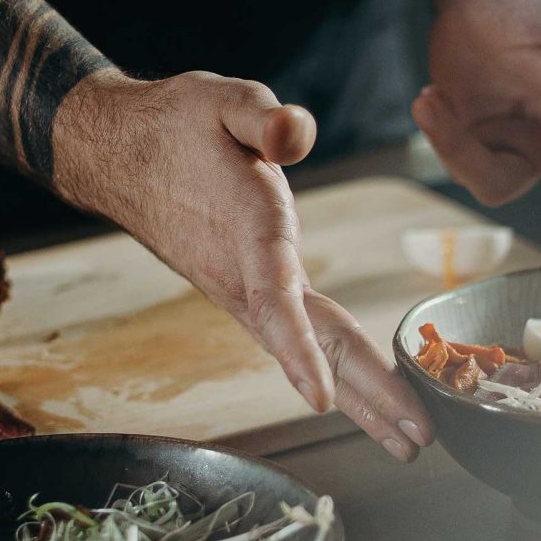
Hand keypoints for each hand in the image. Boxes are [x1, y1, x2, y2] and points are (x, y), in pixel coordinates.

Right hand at [51, 69, 432, 460]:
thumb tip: (295, 136)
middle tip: (419, 440)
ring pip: (312, 353)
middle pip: (314, 346)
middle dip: (366, 396)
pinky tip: (359, 398)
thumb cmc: (174, 128)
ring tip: (404, 439)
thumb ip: (260, 115)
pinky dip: (336, 374)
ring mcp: (248, 294)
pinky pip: (302, 342)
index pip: (276, 299)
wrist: (121, 156)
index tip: (324, 400)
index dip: (300, 350)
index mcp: (248, 232)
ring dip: (360, 399)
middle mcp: (248, 279)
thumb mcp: (218, 100)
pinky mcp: (252, 295)